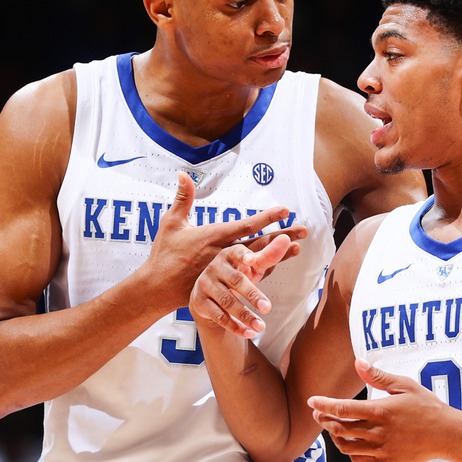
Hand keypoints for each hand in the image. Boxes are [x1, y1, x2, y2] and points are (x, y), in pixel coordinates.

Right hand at [143, 171, 306, 310]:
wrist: (157, 287)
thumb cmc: (164, 253)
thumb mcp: (171, 222)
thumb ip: (183, 198)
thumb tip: (184, 174)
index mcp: (214, 236)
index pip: (246, 224)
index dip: (267, 217)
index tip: (285, 210)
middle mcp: (224, 253)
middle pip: (259, 242)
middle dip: (283, 235)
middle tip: (304, 230)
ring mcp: (227, 270)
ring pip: (258, 261)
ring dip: (280, 255)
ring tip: (298, 248)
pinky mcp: (225, 284)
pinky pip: (248, 278)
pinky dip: (265, 273)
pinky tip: (279, 269)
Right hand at [189, 233, 293, 337]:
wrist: (209, 294)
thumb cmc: (237, 275)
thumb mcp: (253, 266)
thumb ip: (269, 255)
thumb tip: (287, 240)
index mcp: (229, 254)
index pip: (236, 252)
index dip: (243, 256)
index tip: (251, 260)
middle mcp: (215, 267)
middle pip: (236, 280)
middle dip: (252, 294)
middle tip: (268, 307)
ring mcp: (206, 285)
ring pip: (227, 301)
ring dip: (245, 315)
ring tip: (262, 327)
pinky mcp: (200, 302)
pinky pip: (218, 316)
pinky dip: (235, 327)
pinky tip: (250, 333)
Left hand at [307, 358, 452, 461]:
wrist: (447, 435)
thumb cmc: (428, 407)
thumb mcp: (406, 386)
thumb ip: (379, 376)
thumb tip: (358, 363)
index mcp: (381, 411)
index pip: (342, 409)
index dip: (323, 405)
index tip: (312, 402)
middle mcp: (378, 432)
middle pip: (339, 428)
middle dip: (324, 420)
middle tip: (318, 413)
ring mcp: (382, 449)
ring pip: (346, 447)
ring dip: (335, 437)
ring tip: (333, 427)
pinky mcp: (386, 461)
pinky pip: (359, 460)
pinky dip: (350, 452)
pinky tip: (351, 443)